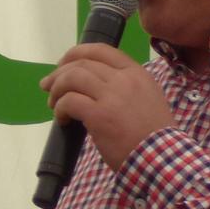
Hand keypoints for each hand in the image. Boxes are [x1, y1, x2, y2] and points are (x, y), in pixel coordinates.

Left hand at [40, 44, 173, 171]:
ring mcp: (111, 95)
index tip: (63, 65)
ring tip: (53, 104)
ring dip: (56, 90)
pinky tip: (63, 120)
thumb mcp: (148, 99)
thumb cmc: (155, 136)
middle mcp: (123, 79)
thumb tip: (96, 87)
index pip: (101, 50)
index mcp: (136, 73)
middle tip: (48, 86)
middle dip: (59, 73)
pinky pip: (69, 101)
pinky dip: (60, 109)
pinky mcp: (99, 115)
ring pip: (72, 78)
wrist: (162, 158)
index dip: (76, 54)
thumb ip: (126, 87)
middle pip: (81, 63)